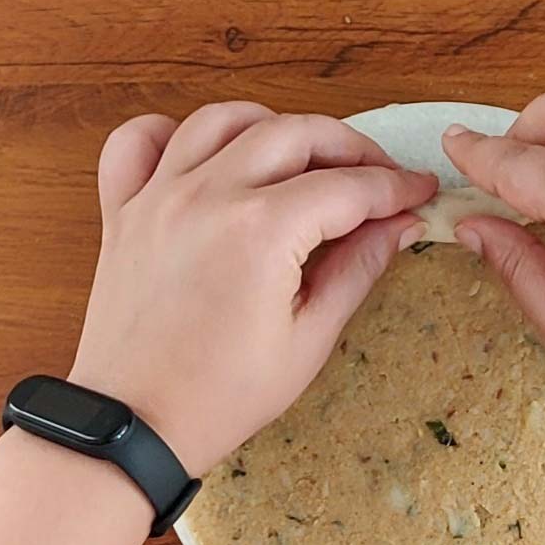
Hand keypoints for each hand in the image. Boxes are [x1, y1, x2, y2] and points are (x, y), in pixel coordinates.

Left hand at [70, 102, 435, 475]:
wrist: (134, 425)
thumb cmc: (223, 395)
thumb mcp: (309, 339)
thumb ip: (358, 269)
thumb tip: (401, 224)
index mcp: (261, 231)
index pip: (347, 186)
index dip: (395, 186)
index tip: (420, 191)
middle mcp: (208, 195)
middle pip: (294, 133)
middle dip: (350, 147)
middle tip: (379, 177)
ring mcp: (159, 196)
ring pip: (223, 119)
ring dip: (274, 126)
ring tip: (305, 158)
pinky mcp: (124, 211)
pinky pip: (138, 141)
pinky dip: (174, 132)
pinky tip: (207, 156)